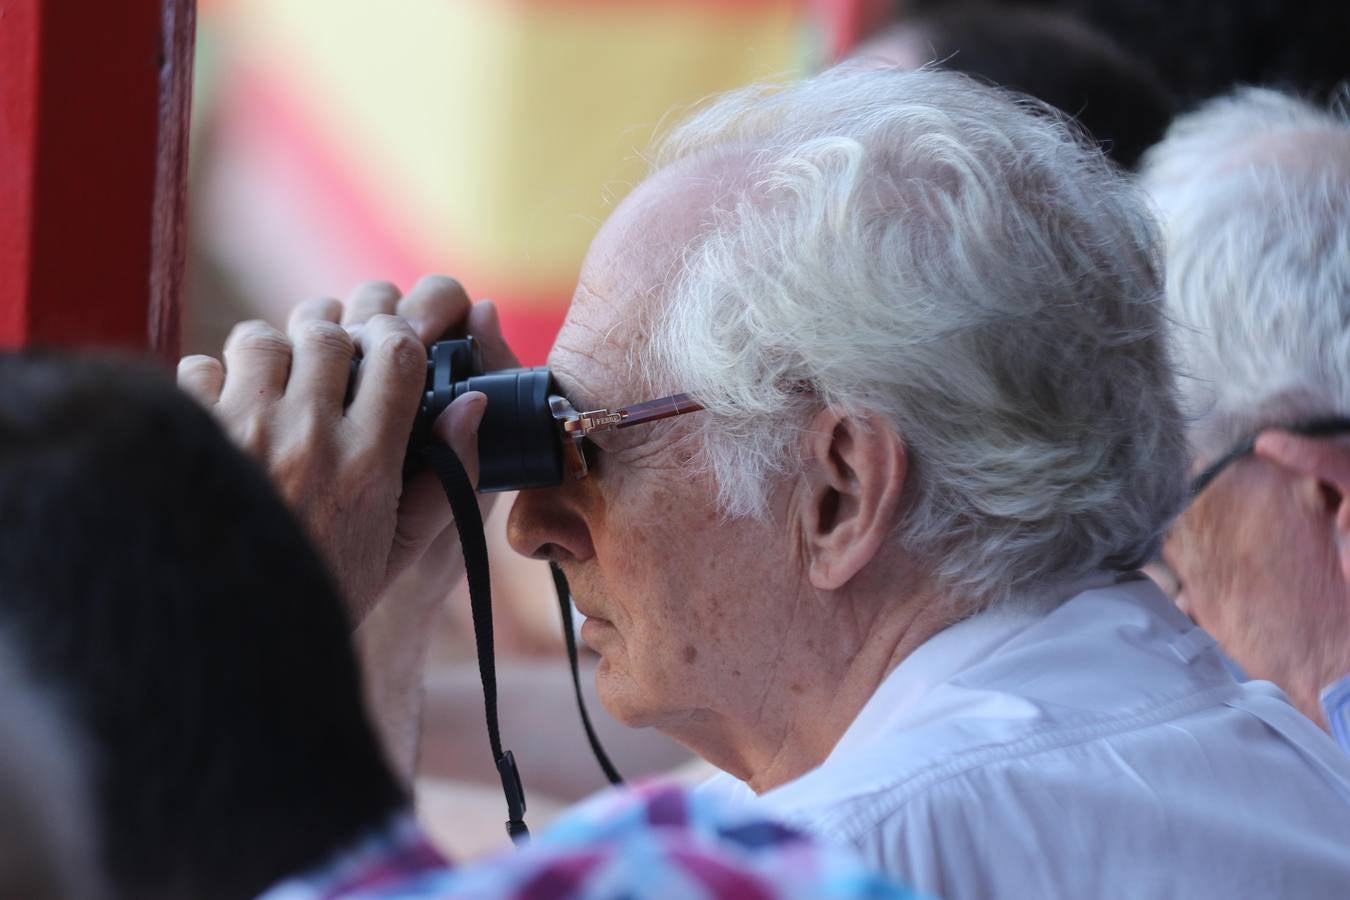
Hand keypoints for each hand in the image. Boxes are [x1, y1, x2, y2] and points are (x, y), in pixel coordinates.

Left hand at [178, 276, 517, 622]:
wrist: (233, 636)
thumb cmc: (327, 588)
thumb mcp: (403, 547)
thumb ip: (451, 475)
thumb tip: (474, 405)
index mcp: (366, 463)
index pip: (397, 354)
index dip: (399, 333)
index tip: (393, 342)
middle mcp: (307, 438)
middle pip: (330, 333)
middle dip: (335, 333)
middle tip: (333, 353)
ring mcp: (244, 432)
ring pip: (262, 338)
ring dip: (275, 350)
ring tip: (278, 379)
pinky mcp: (194, 437)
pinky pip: (201, 367)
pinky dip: (214, 378)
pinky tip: (229, 408)